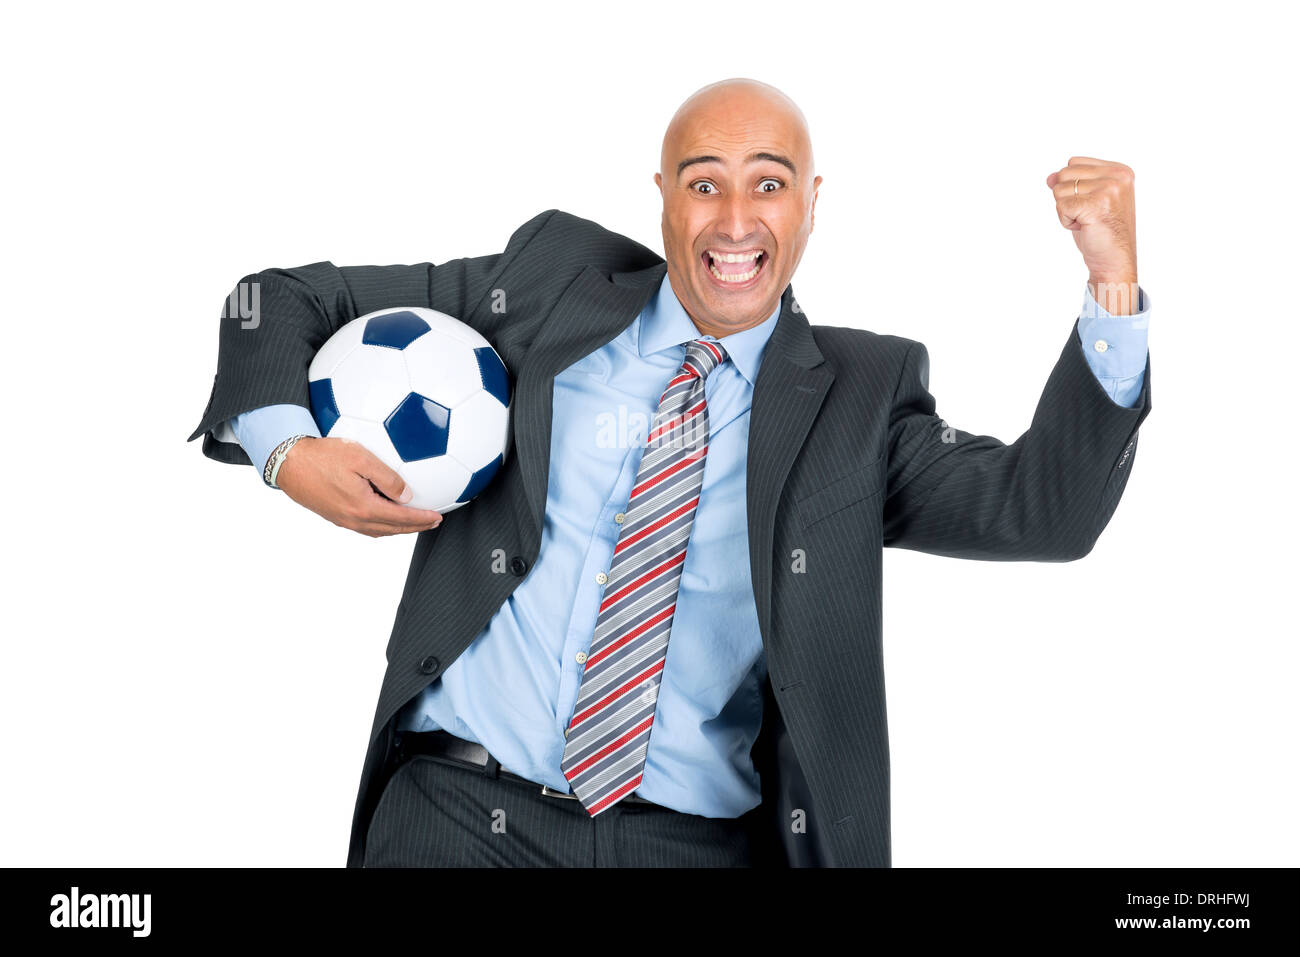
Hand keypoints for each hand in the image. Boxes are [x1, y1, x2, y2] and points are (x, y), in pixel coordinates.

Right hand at [275, 436, 442, 536]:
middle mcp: (354, 519)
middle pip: (392, 529)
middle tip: (432, 522)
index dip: (422, 519)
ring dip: (399, 528)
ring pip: (379, 531)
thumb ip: (387, 478)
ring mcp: (343, 520)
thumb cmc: (322, 456)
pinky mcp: (335, 516)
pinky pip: (365, 527)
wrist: (288, 463)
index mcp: (363, 507)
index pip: (402, 518)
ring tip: (414, 522)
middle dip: (415, 527)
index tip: (438, 517)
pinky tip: (385, 516)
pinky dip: (382, 526)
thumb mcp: (360, 458)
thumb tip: (407, 496)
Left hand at [1046, 157, 1138, 311]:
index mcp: (1120, 171)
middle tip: (1087, 214)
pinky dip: (1065, 221)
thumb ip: (1072, 184)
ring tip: (1087, 221)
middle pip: (1064, 174)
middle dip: (1067, 198)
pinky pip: (1060, 206)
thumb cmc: (1102, 233)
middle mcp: (1117, 176)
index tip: (1091, 204)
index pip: (1073, 162)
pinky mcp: (1096, 205)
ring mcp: (1109, 189)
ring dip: (1066, 211)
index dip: (1072, 186)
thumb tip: (1050, 177)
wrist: (1115, 260)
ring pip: (1059, 190)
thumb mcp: (1087, 202)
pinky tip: (1084, 227)